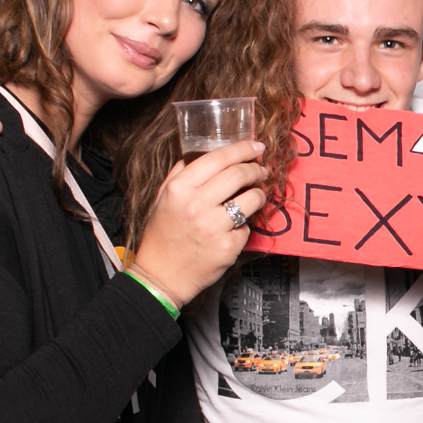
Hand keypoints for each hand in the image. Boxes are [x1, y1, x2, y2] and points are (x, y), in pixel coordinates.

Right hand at [129, 141, 269, 304]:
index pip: (218, 158)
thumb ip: (180, 173)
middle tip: (260, 170)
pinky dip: (244, 225)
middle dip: (255, 169)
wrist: (162, 275)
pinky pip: (247, 227)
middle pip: (239, 174)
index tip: (256, 146)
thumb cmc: (162, 236)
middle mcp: (196, 205)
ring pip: (252, 199)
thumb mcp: (162, 198)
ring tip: (255, 195)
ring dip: (259, 194)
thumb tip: (201, 152)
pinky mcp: (227, 247)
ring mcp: (213, 227)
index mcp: (179, 189)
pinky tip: (234, 227)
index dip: (242, 148)